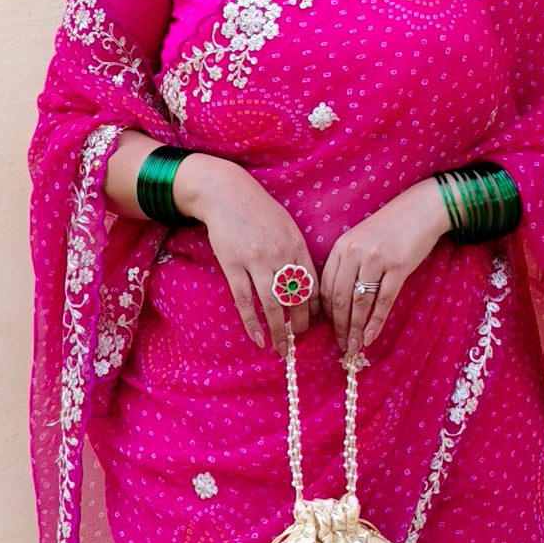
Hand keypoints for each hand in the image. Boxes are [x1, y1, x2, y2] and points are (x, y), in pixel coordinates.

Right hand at [173, 153, 319, 353]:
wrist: (227, 194)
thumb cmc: (259, 211)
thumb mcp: (287, 226)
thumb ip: (297, 253)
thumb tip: (307, 284)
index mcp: (296, 246)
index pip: (313, 285)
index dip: (316, 308)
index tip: (316, 323)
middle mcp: (279, 255)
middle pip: (295, 299)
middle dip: (300, 324)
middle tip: (299, 340)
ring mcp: (255, 262)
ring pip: (271, 305)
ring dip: (278, 331)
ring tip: (281, 348)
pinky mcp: (233, 266)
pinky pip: (245, 302)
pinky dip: (252, 324)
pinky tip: (258, 338)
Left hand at [320, 178, 451, 356]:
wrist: (421, 209)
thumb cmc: (391, 227)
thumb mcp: (361, 239)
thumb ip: (348, 263)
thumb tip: (338, 301)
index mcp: (342, 246)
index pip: (326, 286)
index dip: (326, 313)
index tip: (328, 330)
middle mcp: (354, 252)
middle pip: (339, 298)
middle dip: (338, 327)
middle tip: (341, 346)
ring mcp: (376, 259)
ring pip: (359, 303)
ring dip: (354, 329)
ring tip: (353, 348)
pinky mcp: (398, 267)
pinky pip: (382, 301)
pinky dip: (375, 323)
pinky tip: (370, 337)